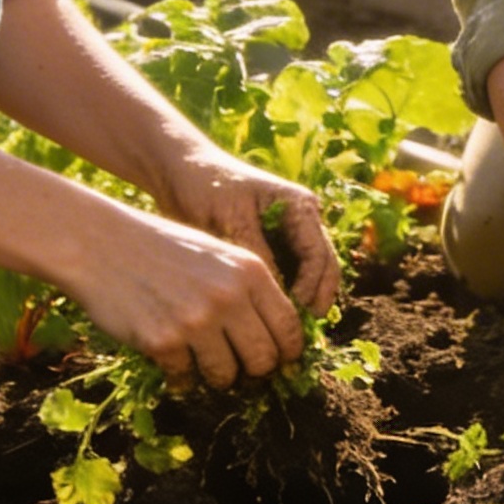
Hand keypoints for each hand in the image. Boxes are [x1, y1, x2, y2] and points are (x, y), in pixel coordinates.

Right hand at [64, 211, 308, 390]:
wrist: (103, 245)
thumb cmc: (164, 249)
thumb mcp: (219, 255)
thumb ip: (248, 289)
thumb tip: (276, 337)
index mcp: (250, 271)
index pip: (289, 326)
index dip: (288, 351)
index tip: (282, 361)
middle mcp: (229, 296)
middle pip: (264, 358)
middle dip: (256, 371)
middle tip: (243, 371)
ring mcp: (196, 321)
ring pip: (226, 375)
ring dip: (218, 377)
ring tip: (205, 364)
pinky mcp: (163, 342)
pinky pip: (185, 377)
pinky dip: (180, 375)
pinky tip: (172, 358)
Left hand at [149, 145, 340, 316]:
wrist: (180, 170)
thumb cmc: (205, 187)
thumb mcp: (230, 219)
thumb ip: (257, 255)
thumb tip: (278, 300)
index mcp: (299, 206)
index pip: (319, 255)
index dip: (311, 288)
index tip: (292, 315)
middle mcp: (302, 220)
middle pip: (323, 268)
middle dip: (314, 301)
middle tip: (295, 334)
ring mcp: (290, 233)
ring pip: (309, 275)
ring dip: (300, 302)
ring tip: (281, 332)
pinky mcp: (273, 244)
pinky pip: (288, 275)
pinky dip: (282, 297)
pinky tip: (264, 318)